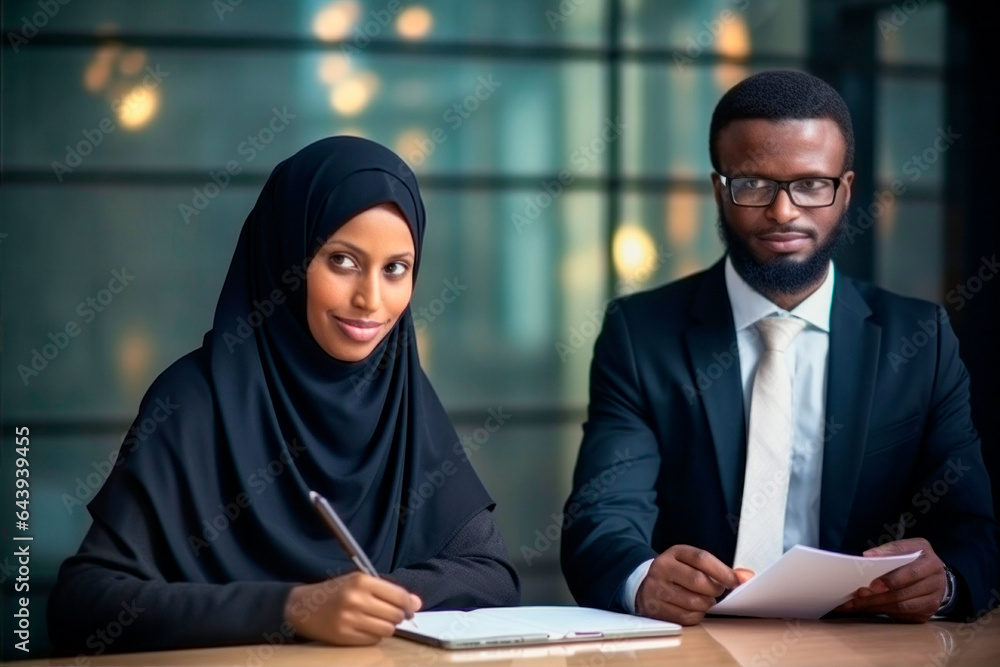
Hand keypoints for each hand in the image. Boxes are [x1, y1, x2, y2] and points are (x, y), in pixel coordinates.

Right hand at [284, 572, 421, 644]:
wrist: (303, 606)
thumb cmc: (336, 592)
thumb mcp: (360, 582)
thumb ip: (389, 590)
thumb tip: (417, 603)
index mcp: (361, 581)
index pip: (399, 595)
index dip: (410, 604)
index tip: (411, 608)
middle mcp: (356, 599)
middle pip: (395, 615)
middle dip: (398, 616)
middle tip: (391, 614)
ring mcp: (349, 619)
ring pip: (387, 630)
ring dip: (387, 627)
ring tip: (377, 620)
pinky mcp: (344, 636)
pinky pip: (373, 640)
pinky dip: (374, 636)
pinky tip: (364, 628)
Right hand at [635, 545, 748, 625]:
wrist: (646, 585)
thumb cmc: (678, 574)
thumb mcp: (693, 563)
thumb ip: (720, 569)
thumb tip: (747, 577)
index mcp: (674, 553)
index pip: (702, 558)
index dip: (723, 571)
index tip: (738, 581)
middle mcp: (662, 568)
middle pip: (698, 581)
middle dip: (714, 590)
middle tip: (716, 592)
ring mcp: (656, 588)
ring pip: (694, 602)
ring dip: (706, 604)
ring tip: (704, 599)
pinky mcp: (655, 608)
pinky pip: (686, 617)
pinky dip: (697, 616)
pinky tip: (694, 609)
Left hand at [834, 538, 945, 622]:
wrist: (935, 576)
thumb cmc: (915, 559)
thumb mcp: (907, 547)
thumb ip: (890, 550)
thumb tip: (868, 556)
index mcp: (931, 563)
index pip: (911, 573)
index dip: (892, 579)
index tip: (873, 585)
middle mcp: (936, 583)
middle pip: (903, 594)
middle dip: (877, 596)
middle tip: (857, 596)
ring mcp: (933, 601)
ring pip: (901, 607)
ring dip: (876, 606)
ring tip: (855, 604)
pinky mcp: (926, 614)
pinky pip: (902, 616)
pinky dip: (882, 612)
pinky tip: (866, 608)